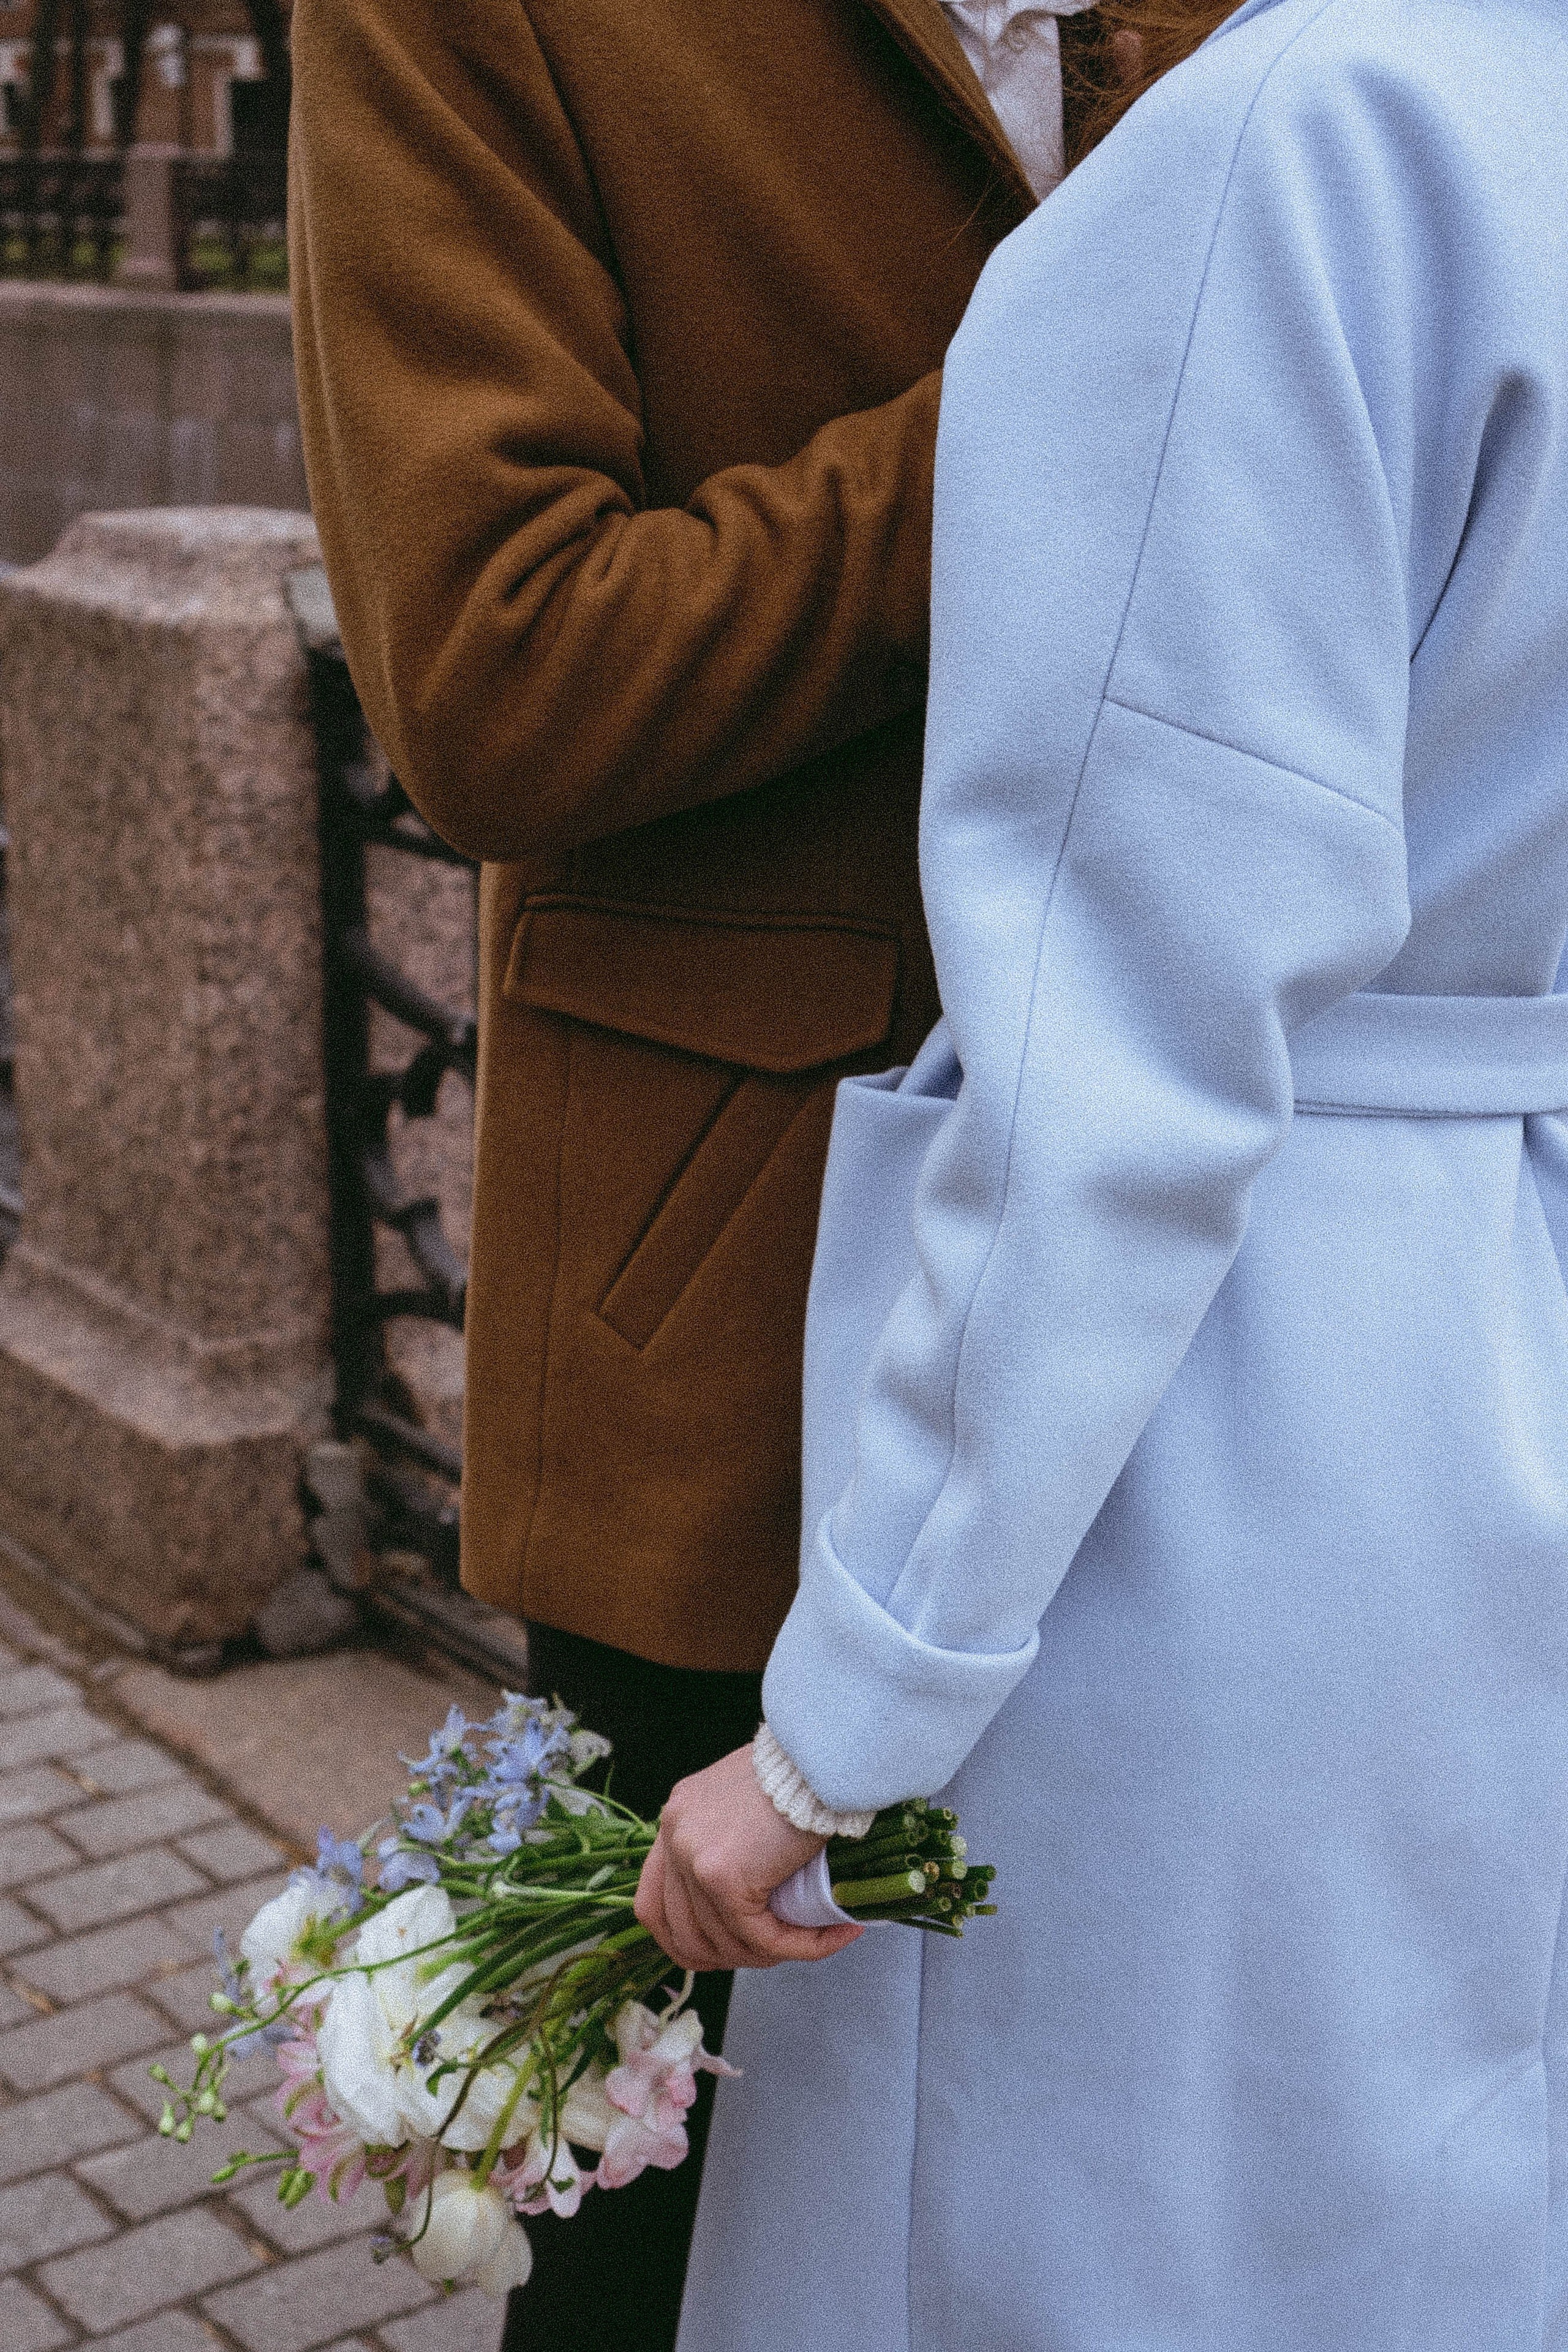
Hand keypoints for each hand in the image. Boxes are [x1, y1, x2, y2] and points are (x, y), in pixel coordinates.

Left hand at [634, 1745, 864, 1971]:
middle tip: (775, 1951)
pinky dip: (797, 1947)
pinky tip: (829, 1937)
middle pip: (679, 1930)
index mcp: (678, 1815)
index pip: (654, 1900)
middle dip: (729, 1955)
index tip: (724, 1949)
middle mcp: (674, 1833)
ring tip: (813, 1940)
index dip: (685, 1938)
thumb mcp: (750, 1800)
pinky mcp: (723, 1878)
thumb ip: (735, 1838)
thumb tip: (751, 1890)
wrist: (825, 1754)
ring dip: (770, 1953)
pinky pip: (758, 1937)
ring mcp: (692, 1857)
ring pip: (723, 1941)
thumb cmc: (803, 1768)